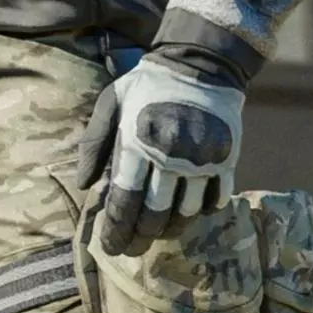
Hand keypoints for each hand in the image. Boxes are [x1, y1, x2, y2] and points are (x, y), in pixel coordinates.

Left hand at [77, 55, 243, 256]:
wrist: (200, 63)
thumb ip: (94, 143)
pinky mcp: (227, 160)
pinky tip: (186, 212)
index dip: (116, 230)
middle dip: (139, 238)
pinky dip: (200, 212)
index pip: (126, 201)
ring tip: (157, 233)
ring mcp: (202, 160)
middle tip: (131, 248)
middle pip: (155, 215)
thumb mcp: (111, 102)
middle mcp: (171, 155)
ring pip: (186, 214)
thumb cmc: (147, 85)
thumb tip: (85, 186)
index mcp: (138, 141)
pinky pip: (215, 201)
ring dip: (169, 229)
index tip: (110, 248)